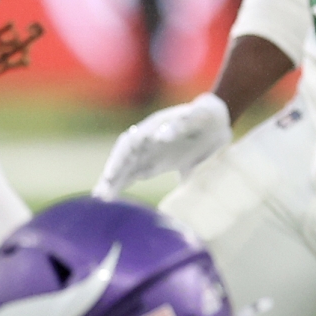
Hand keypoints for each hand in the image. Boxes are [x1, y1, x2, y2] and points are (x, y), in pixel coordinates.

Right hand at [95, 93, 231, 197]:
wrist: (215, 121)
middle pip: (123, 159)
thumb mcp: (201, 115)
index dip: (119, 159)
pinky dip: (124, 184)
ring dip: (114, 182)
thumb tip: (161, 135)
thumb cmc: (208, 116)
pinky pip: (135, 174)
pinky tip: (112, 198)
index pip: (130, 144)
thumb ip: (182, 124)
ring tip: (101, 200)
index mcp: (155, 127)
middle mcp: (147, 140)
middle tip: (100, 196)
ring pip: (126, 168)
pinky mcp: (155, 162)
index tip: (110, 175)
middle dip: (111, 176)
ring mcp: (150, 152)